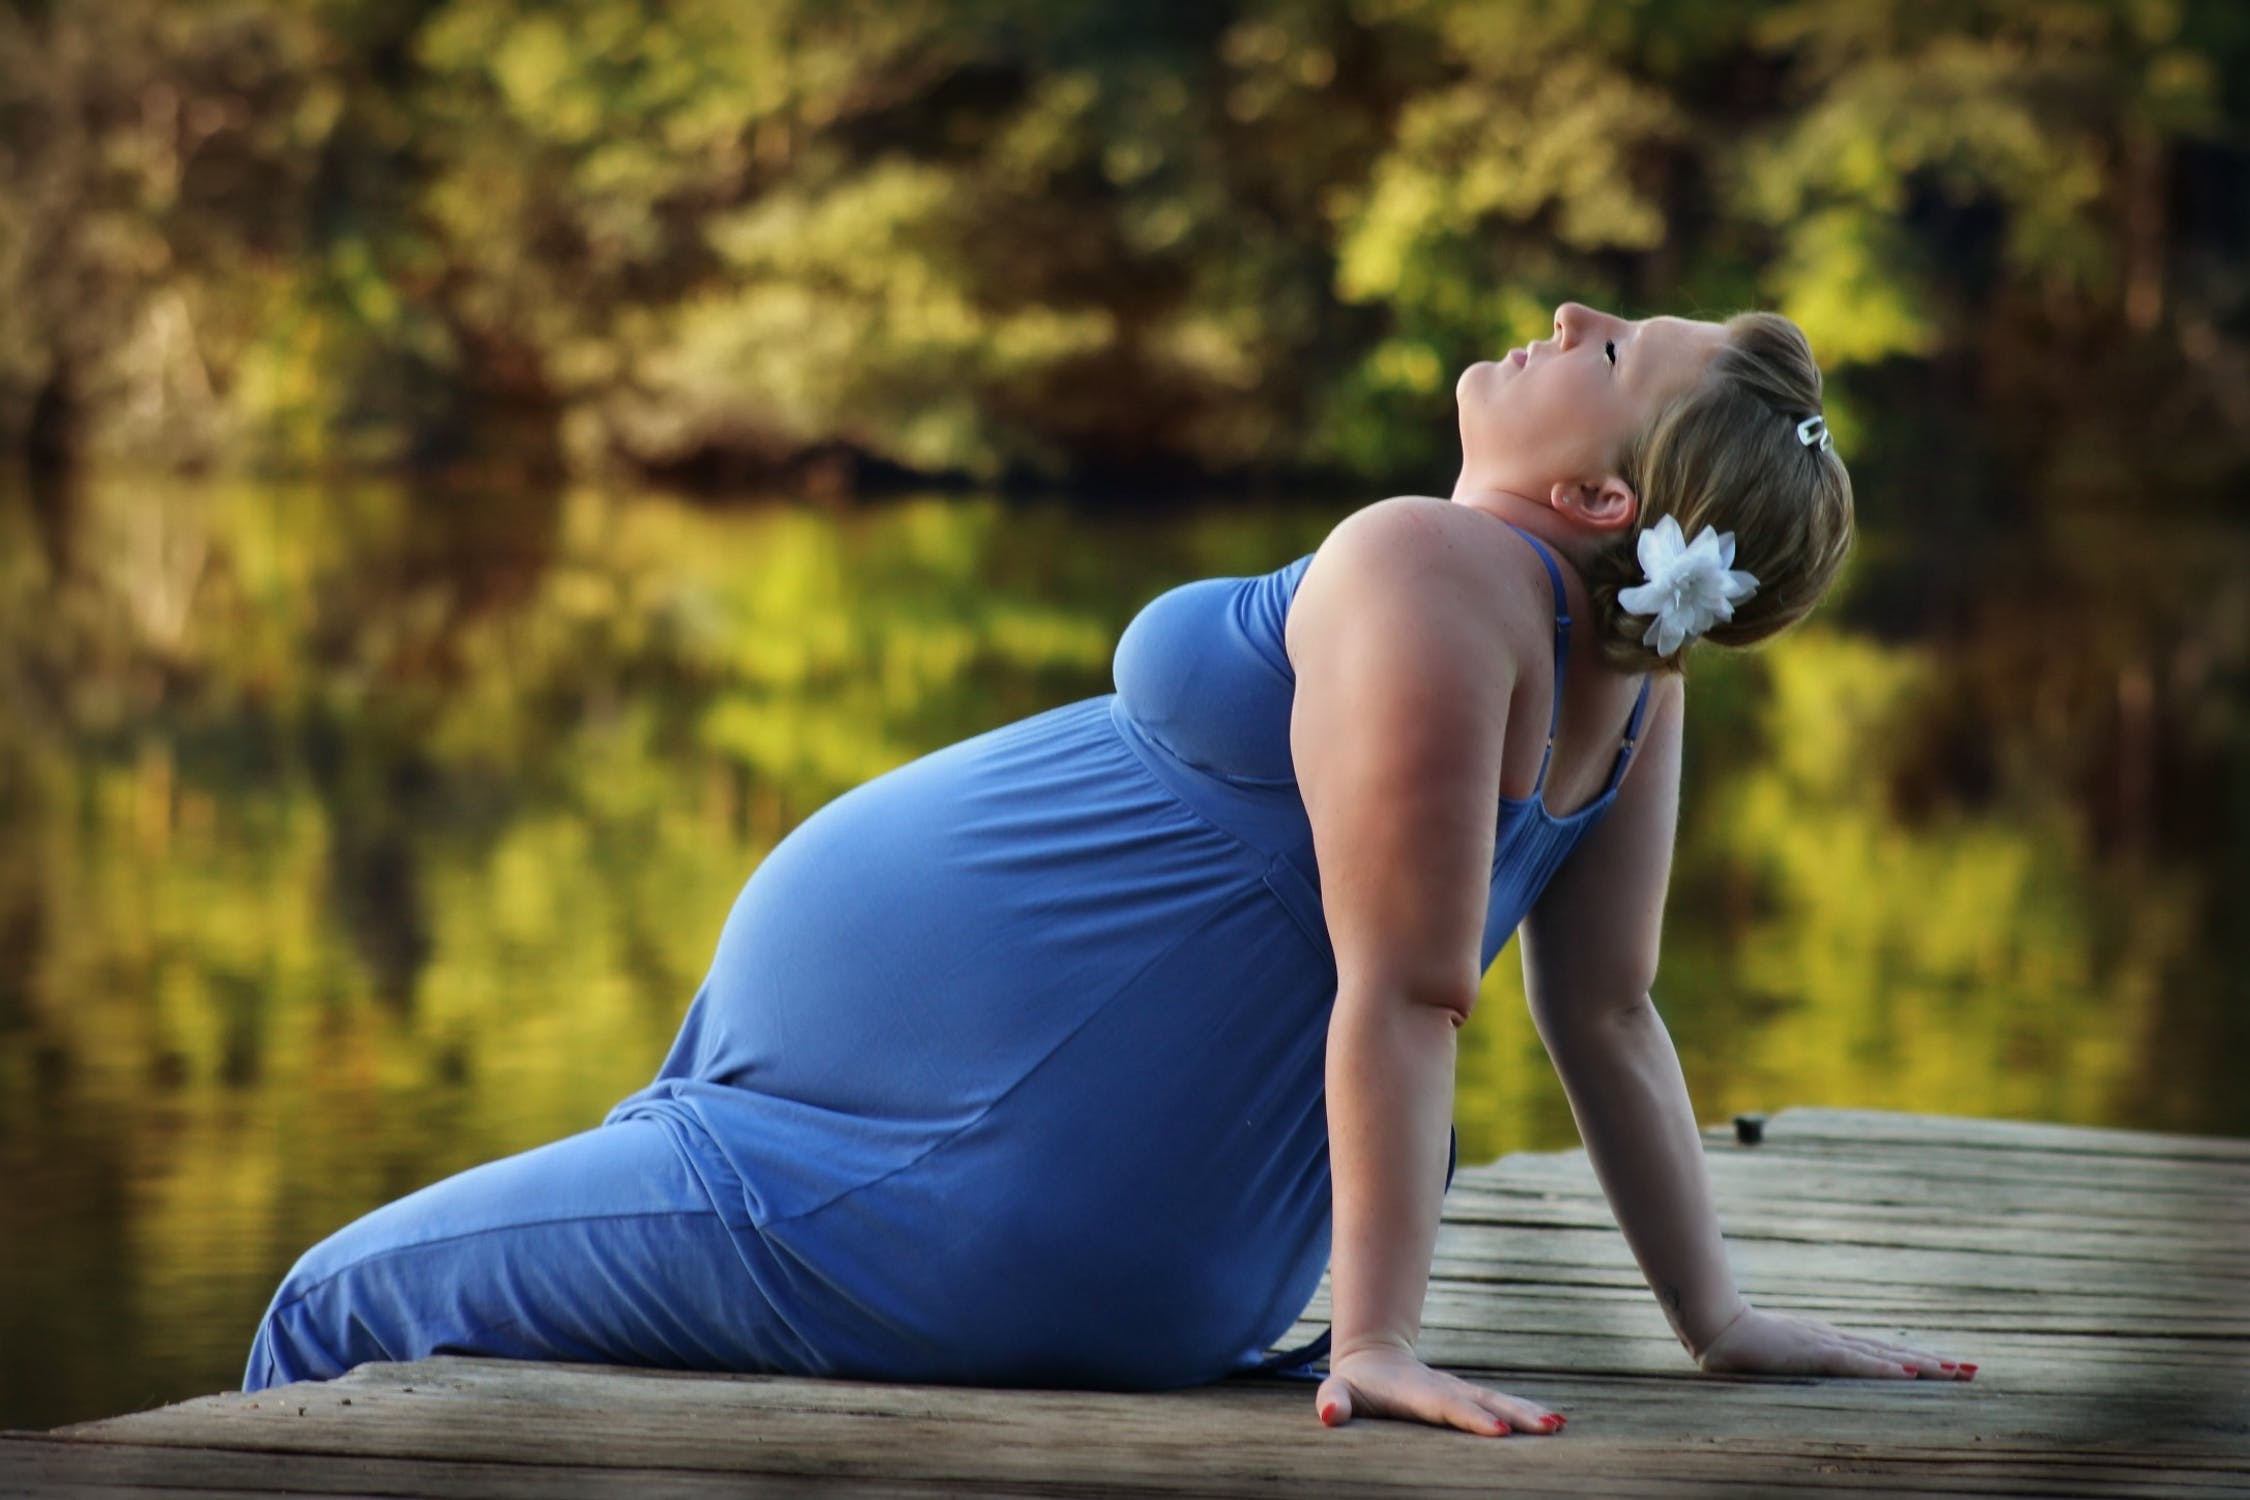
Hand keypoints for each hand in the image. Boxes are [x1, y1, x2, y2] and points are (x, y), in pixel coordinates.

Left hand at [1314, 1342, 1566, 1436]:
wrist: (1373, 1360)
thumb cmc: (1354, 1387)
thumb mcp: (1338, 1391)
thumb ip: (1334, 1400)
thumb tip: (1328, 1414)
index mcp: (1416, 1392)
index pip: (1446, 1407)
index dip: (1471, 1418)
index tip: (1498, 1430)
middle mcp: (1445, 1388)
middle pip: (1484, 1401)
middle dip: (1515, 1414)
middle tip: (1548, 1428)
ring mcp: (1461, 1391)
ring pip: (1500, 1400)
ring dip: (1529, 1413)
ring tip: (1559, 1426)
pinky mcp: (1471, 1397)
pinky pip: (1504, 1404)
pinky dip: (1529, 1412)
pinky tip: (1556, 1424)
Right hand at [1697, 1304, 1976, 1380]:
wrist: (1715, 1327)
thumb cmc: (1740, 1346)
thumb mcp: (1780, 1358)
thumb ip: (1799, 1362)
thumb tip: (1811, 1370)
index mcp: (1829, 1342)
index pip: (1882, 1354)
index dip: (1917, 1361)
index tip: (1950, 1367)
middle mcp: (1835, 1339)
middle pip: (1894, 1353)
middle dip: (1935, 1363)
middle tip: (1973, 1370)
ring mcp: (1825, 1343)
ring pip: (1884, 1356)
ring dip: (1922, 1365)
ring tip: (1955, 1372)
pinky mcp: (1812, 1351)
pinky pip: (1854, 1362)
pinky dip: (1882, 1368)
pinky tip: (1906, 1373)